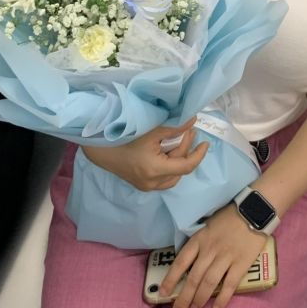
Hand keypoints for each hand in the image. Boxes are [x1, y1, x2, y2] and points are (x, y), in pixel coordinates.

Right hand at [82, 117, 208, 191]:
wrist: (101, 149)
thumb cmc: (125, 137)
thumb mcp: (152, 131)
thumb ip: (174, 127)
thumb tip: (193, 121)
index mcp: (155, 170)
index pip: (186, 166)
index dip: (198, 155)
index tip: (205, 143)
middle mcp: (152, 183)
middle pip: (179, 169)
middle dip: (186, 150)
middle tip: (189, 132)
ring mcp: (146, 186)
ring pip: (173, 177)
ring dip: (179, 160)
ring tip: (179, 142)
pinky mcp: (142, 185)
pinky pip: (164, 179)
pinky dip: (170, 167)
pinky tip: (168, 153)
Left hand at [160, 203, 267, 307]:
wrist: (253, 211)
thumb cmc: (229, 217)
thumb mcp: (207, 226)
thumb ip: (199, 242)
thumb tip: (189, 262)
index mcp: (199, 239)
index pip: (180, 262)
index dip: (170, 279)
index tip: (163, 293)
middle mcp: (209, 250)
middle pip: (193, 278)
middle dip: (184, 297)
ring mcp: (226, 257)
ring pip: (208, 283)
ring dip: (200, 299)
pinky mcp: (241, 263)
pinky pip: (230, 285)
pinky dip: (222, 298)